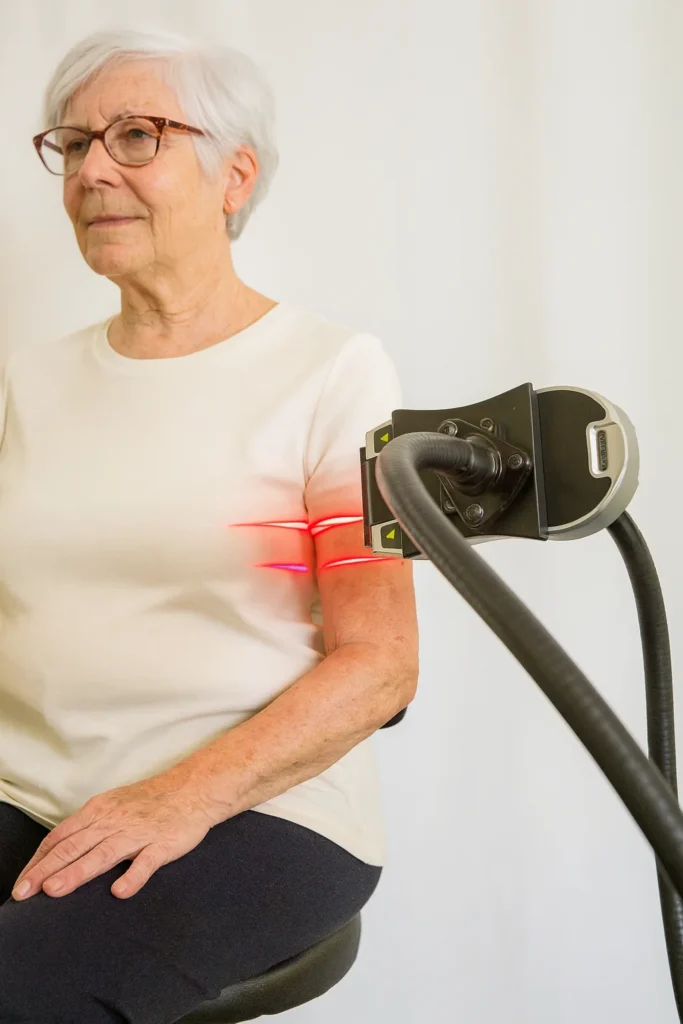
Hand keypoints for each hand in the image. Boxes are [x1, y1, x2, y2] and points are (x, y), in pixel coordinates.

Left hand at [11, 767, 227, 901]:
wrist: (194, 788)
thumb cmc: (151, 800)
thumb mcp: (114, 805)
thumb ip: (89, 827)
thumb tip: (59, 852)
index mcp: (99, 811)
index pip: (60, 837)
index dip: (38, 860)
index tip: (21, 883)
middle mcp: (113, 821)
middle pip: (74, 846)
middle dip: (46, 870)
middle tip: (23, 893)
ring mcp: (138, 833)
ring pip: (102, 853)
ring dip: (77, 872)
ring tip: (55, 890)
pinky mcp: (163, 844)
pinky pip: (146, 862)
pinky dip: (132, 876)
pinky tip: (119, 892)